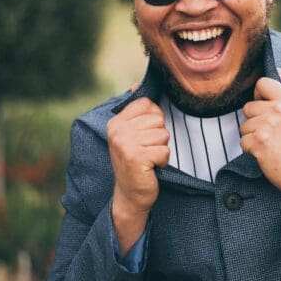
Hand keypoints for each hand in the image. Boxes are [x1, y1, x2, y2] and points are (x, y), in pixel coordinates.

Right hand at [106, 97, 169, 251]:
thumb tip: (136, 84)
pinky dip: (163, 161)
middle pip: (158, 119)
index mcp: (116, 122)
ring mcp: (125, 144)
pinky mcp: (136, 157)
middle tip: (146, 151)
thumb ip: (136, 111)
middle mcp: (117, 130)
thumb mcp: (132, 134)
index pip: (147, 104)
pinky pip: (164, 150)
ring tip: (148, 159)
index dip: (154, 120)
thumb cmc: (136, 163)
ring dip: (161, 149)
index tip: (144, 136)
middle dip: (159, 137)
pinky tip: (151, 168)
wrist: (130, 195)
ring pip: (164, 134)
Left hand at [240, 76, 280, 210]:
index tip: (265, 109)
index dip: (259, 96)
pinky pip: (243, 141)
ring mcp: (268, 126)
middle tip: (270, 134)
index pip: (262, 83)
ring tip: (269, 145)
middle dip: (254, 122)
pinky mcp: (259, 143)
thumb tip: (278, 70)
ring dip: (252, 137)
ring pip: (243, 126)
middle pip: (248, 107)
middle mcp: (278, 111)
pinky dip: (250, 150)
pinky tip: (265, 154)